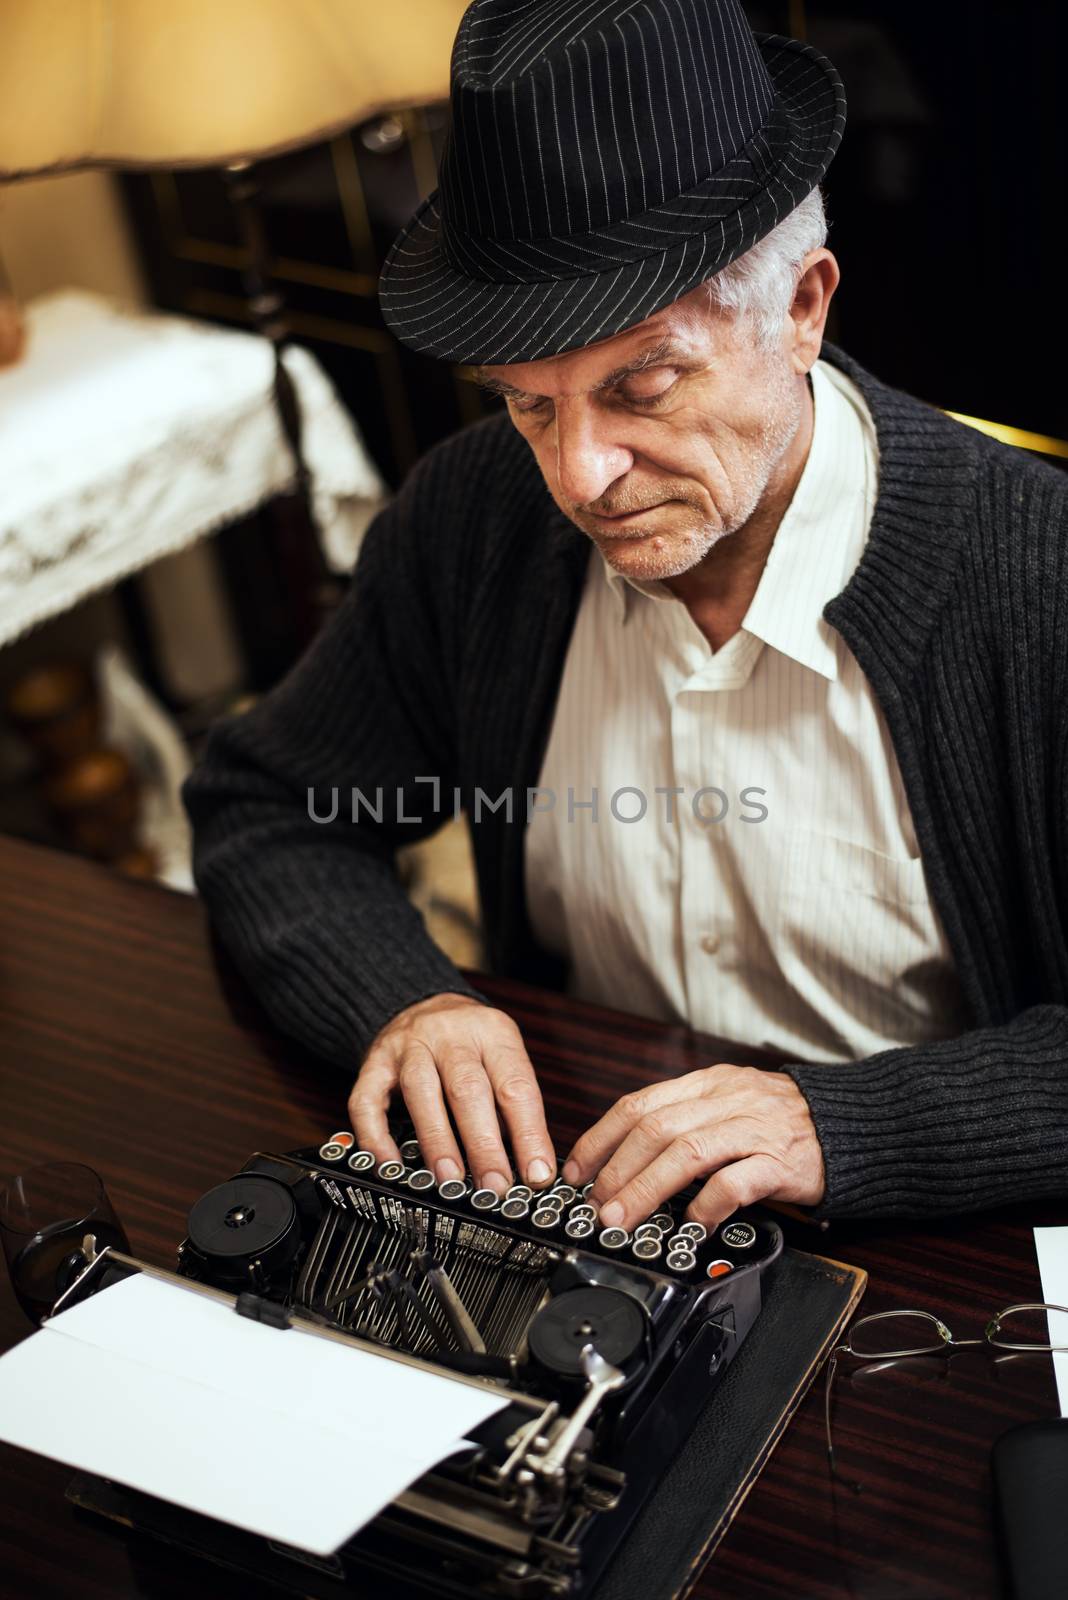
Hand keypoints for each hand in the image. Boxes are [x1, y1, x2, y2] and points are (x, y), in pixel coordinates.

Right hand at [348, 993, 556, 1195]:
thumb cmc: (469, 1042)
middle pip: (468, 1088)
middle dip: (483, 1144)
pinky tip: (390, 1165)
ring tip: (450, 1179)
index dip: (528, 1134)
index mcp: (492, 1033)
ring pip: (420, 1090)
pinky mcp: (374, 1063)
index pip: (516, 1085)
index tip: (536, 1175)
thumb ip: (509, 1102)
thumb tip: (525, 1164)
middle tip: (495, 1185)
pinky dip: (376, 1135)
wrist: (422, 1001)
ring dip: (437, 1139)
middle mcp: (450, 1035)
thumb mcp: (500, 1054)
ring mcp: (408, 1046)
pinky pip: (367, 1100)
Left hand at [561, 1065, 824, 1229]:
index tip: (578, 1170)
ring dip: (647, 1189)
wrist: (852, 1124)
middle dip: (617, 1170)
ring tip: (624, 1218)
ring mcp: (754, 1129)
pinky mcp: (781, 1162)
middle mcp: (727, 1100)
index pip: (640, 1104)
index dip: (601, 1138)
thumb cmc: (784, 1122)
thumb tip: (627, 1159)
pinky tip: (691, 1227)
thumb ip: (687, 1122)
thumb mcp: (730, 1104)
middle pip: (656, 1129)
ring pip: (687, 1152)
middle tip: (596, 1205)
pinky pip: (735, 1182)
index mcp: (708, 1085)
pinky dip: (705, 1205)